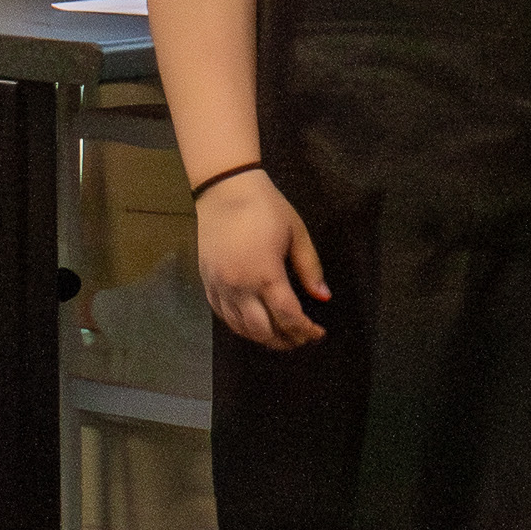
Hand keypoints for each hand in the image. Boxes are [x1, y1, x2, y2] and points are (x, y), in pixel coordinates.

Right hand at [195, 168, 329, 349]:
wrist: (225, 189)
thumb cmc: (265, 207)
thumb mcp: (296, 232)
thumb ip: (310, 267)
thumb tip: (323, 297)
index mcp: (265, 274)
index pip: (288, 316)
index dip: (305, 330)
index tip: (319, 333)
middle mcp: (240, 287)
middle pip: (263, 330)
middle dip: (286, 340)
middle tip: (301, 338)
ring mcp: (220, 287)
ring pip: (241, 328)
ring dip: (263, 338)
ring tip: (280, 336)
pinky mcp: (208, 283)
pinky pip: (223, 316)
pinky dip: (240, 327)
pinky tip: (253, 325)